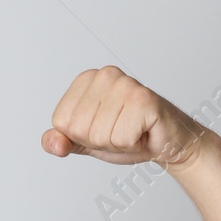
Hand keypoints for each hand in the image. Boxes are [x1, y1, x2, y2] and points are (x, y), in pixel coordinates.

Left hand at [40, 65, 210, 168]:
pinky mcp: (143, 100)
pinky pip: (121, 139)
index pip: (62, 122)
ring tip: (134, 131)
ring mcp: (124, 84)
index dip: (82, 136)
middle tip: (122, 131)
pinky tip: (144, 132)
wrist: (168, 143)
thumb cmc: (130, 136)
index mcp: (85, 80)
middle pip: (79, 129)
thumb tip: (52, 143)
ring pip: (99, 136)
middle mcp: (104, 75)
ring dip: (118, 144)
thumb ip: (64, 141)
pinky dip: (133, 145)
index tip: (105, 129)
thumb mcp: (87, 141)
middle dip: (101, 142)